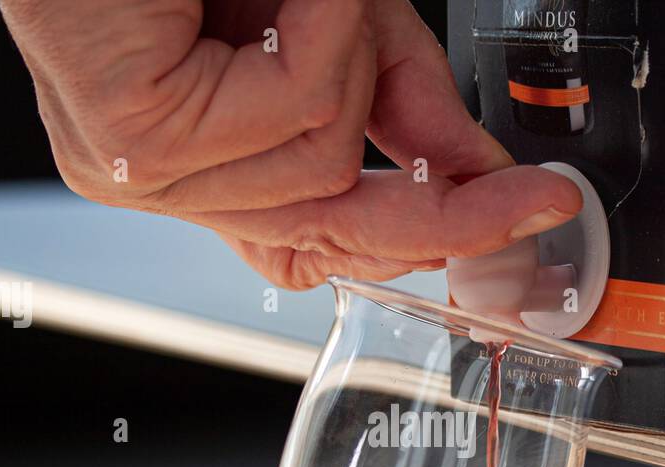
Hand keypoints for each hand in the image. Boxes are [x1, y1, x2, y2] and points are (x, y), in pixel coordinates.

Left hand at [0, 0, 582, 287]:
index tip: (517, 217)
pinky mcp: (132, 135)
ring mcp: (139, 171)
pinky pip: (297, 109)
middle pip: (332, 234)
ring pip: (323, 168)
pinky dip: (327, 28)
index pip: (318, 246)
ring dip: (356, 56)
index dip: (425, 239)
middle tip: (532, 196)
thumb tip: (479, 174)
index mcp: (200, 162)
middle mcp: (163, 181)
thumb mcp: (334, 20)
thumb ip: (400, 105)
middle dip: (448, 210)